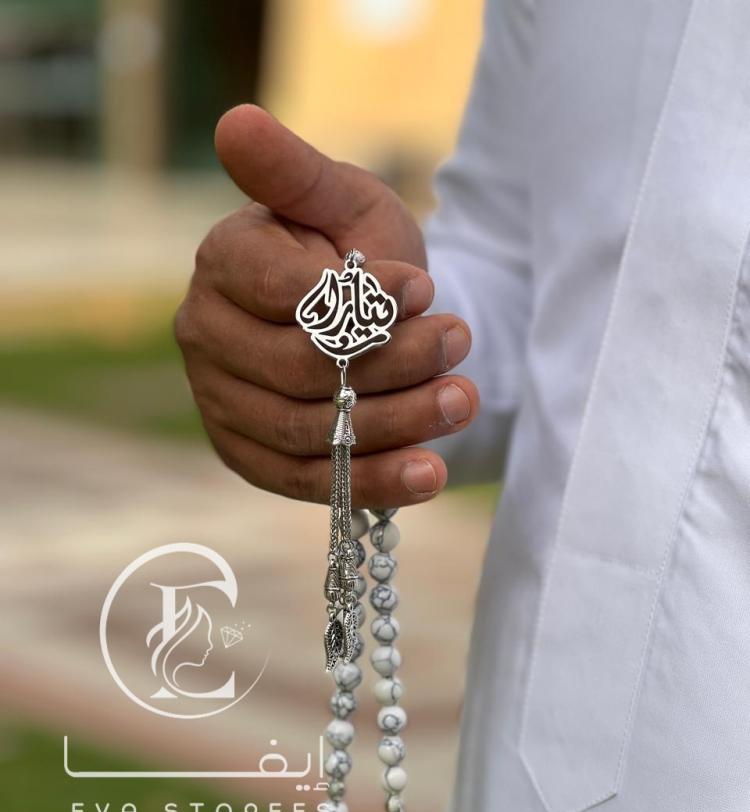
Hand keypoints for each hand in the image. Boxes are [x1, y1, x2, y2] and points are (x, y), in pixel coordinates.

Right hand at [175, 104, 478, 507]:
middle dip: (390, 360)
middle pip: (298, 369)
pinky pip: (309, 482)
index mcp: (222, 263)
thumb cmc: (358, 252)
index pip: (284, 292)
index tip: (422, 288)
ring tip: (463, 400)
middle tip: (457, 342)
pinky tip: (431, 474)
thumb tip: (234, 121)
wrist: (373, 319)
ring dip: (396, 421)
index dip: (358, 298)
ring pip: (308, 431)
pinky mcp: (250, 457)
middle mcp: (207, 336)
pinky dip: (375, 481)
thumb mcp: (343, 202)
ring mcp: (222, 404)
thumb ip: (296, 173)